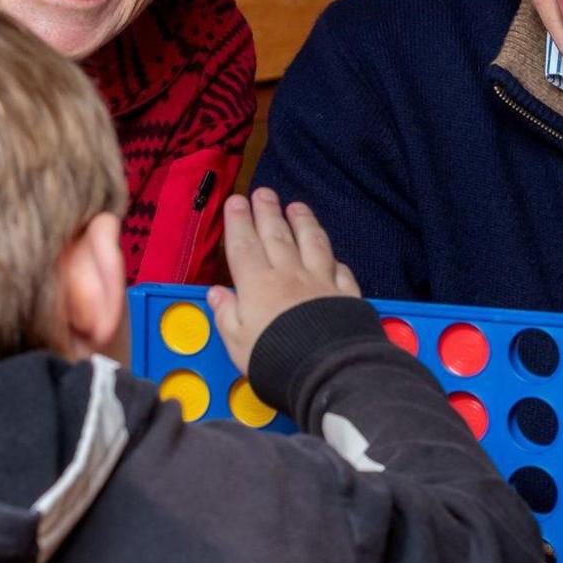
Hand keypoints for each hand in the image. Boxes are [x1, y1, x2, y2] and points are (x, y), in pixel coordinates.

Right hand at [207, 188, 360, 373]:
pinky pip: (340, 270)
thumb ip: (227, 315)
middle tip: (263, 193)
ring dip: (303, 222)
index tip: (236, 202)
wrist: (326, 370)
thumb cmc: (275, 360)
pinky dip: (334, 259)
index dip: (238, 222)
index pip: (244, 246)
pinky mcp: (345, 294)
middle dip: (268, 211)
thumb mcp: (237, 343)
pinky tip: (333, 255)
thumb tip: (217, 294)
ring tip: (297, 206)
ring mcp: (320, 282)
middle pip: (277, 236)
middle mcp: (289, 276)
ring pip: (311, 242)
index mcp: (258, 286)